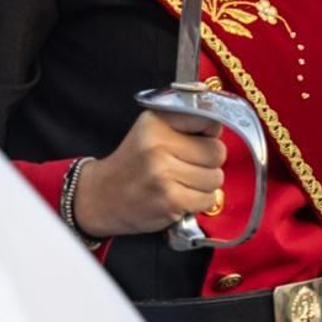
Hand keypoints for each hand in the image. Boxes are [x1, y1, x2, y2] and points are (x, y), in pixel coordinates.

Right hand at [73, 109, 226, 237]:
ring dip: (205, 184)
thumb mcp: (150, 130)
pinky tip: (182, 197)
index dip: (210, 133)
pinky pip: (207, 199)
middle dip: (210, 162)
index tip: (201, 139)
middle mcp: (159, 145)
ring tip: (183, 182)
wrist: (101, 197)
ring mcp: (164, 174)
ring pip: (216, 178)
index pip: (208, 120)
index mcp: (157, 123)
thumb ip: (183, 123)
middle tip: (190, 166)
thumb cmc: (133, 163)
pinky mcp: (170, 201)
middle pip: (217, 152)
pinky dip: (200, 201)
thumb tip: (220, 126)